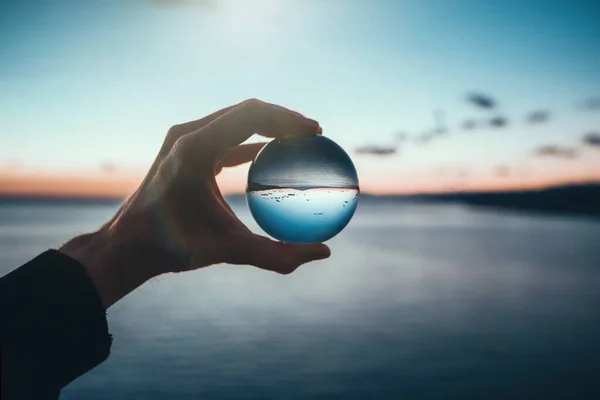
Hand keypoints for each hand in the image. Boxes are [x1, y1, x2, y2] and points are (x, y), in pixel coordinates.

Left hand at [60, 99, 330, 307]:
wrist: (128, 244)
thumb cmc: (174, 247)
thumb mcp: (230, 252)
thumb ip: (278, 255)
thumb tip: (322, 253)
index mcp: (196, 148)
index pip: (253, 114)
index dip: (288, 118)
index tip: (315, 131)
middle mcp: (187, 135)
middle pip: (246, 110)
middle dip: (282, 118)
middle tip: (313, 133)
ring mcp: (181, 139)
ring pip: (234, 120)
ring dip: (266, 126)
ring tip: (297, 140)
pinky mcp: (181, 150)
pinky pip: (223, 136)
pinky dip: (248, 142)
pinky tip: (268, 155)